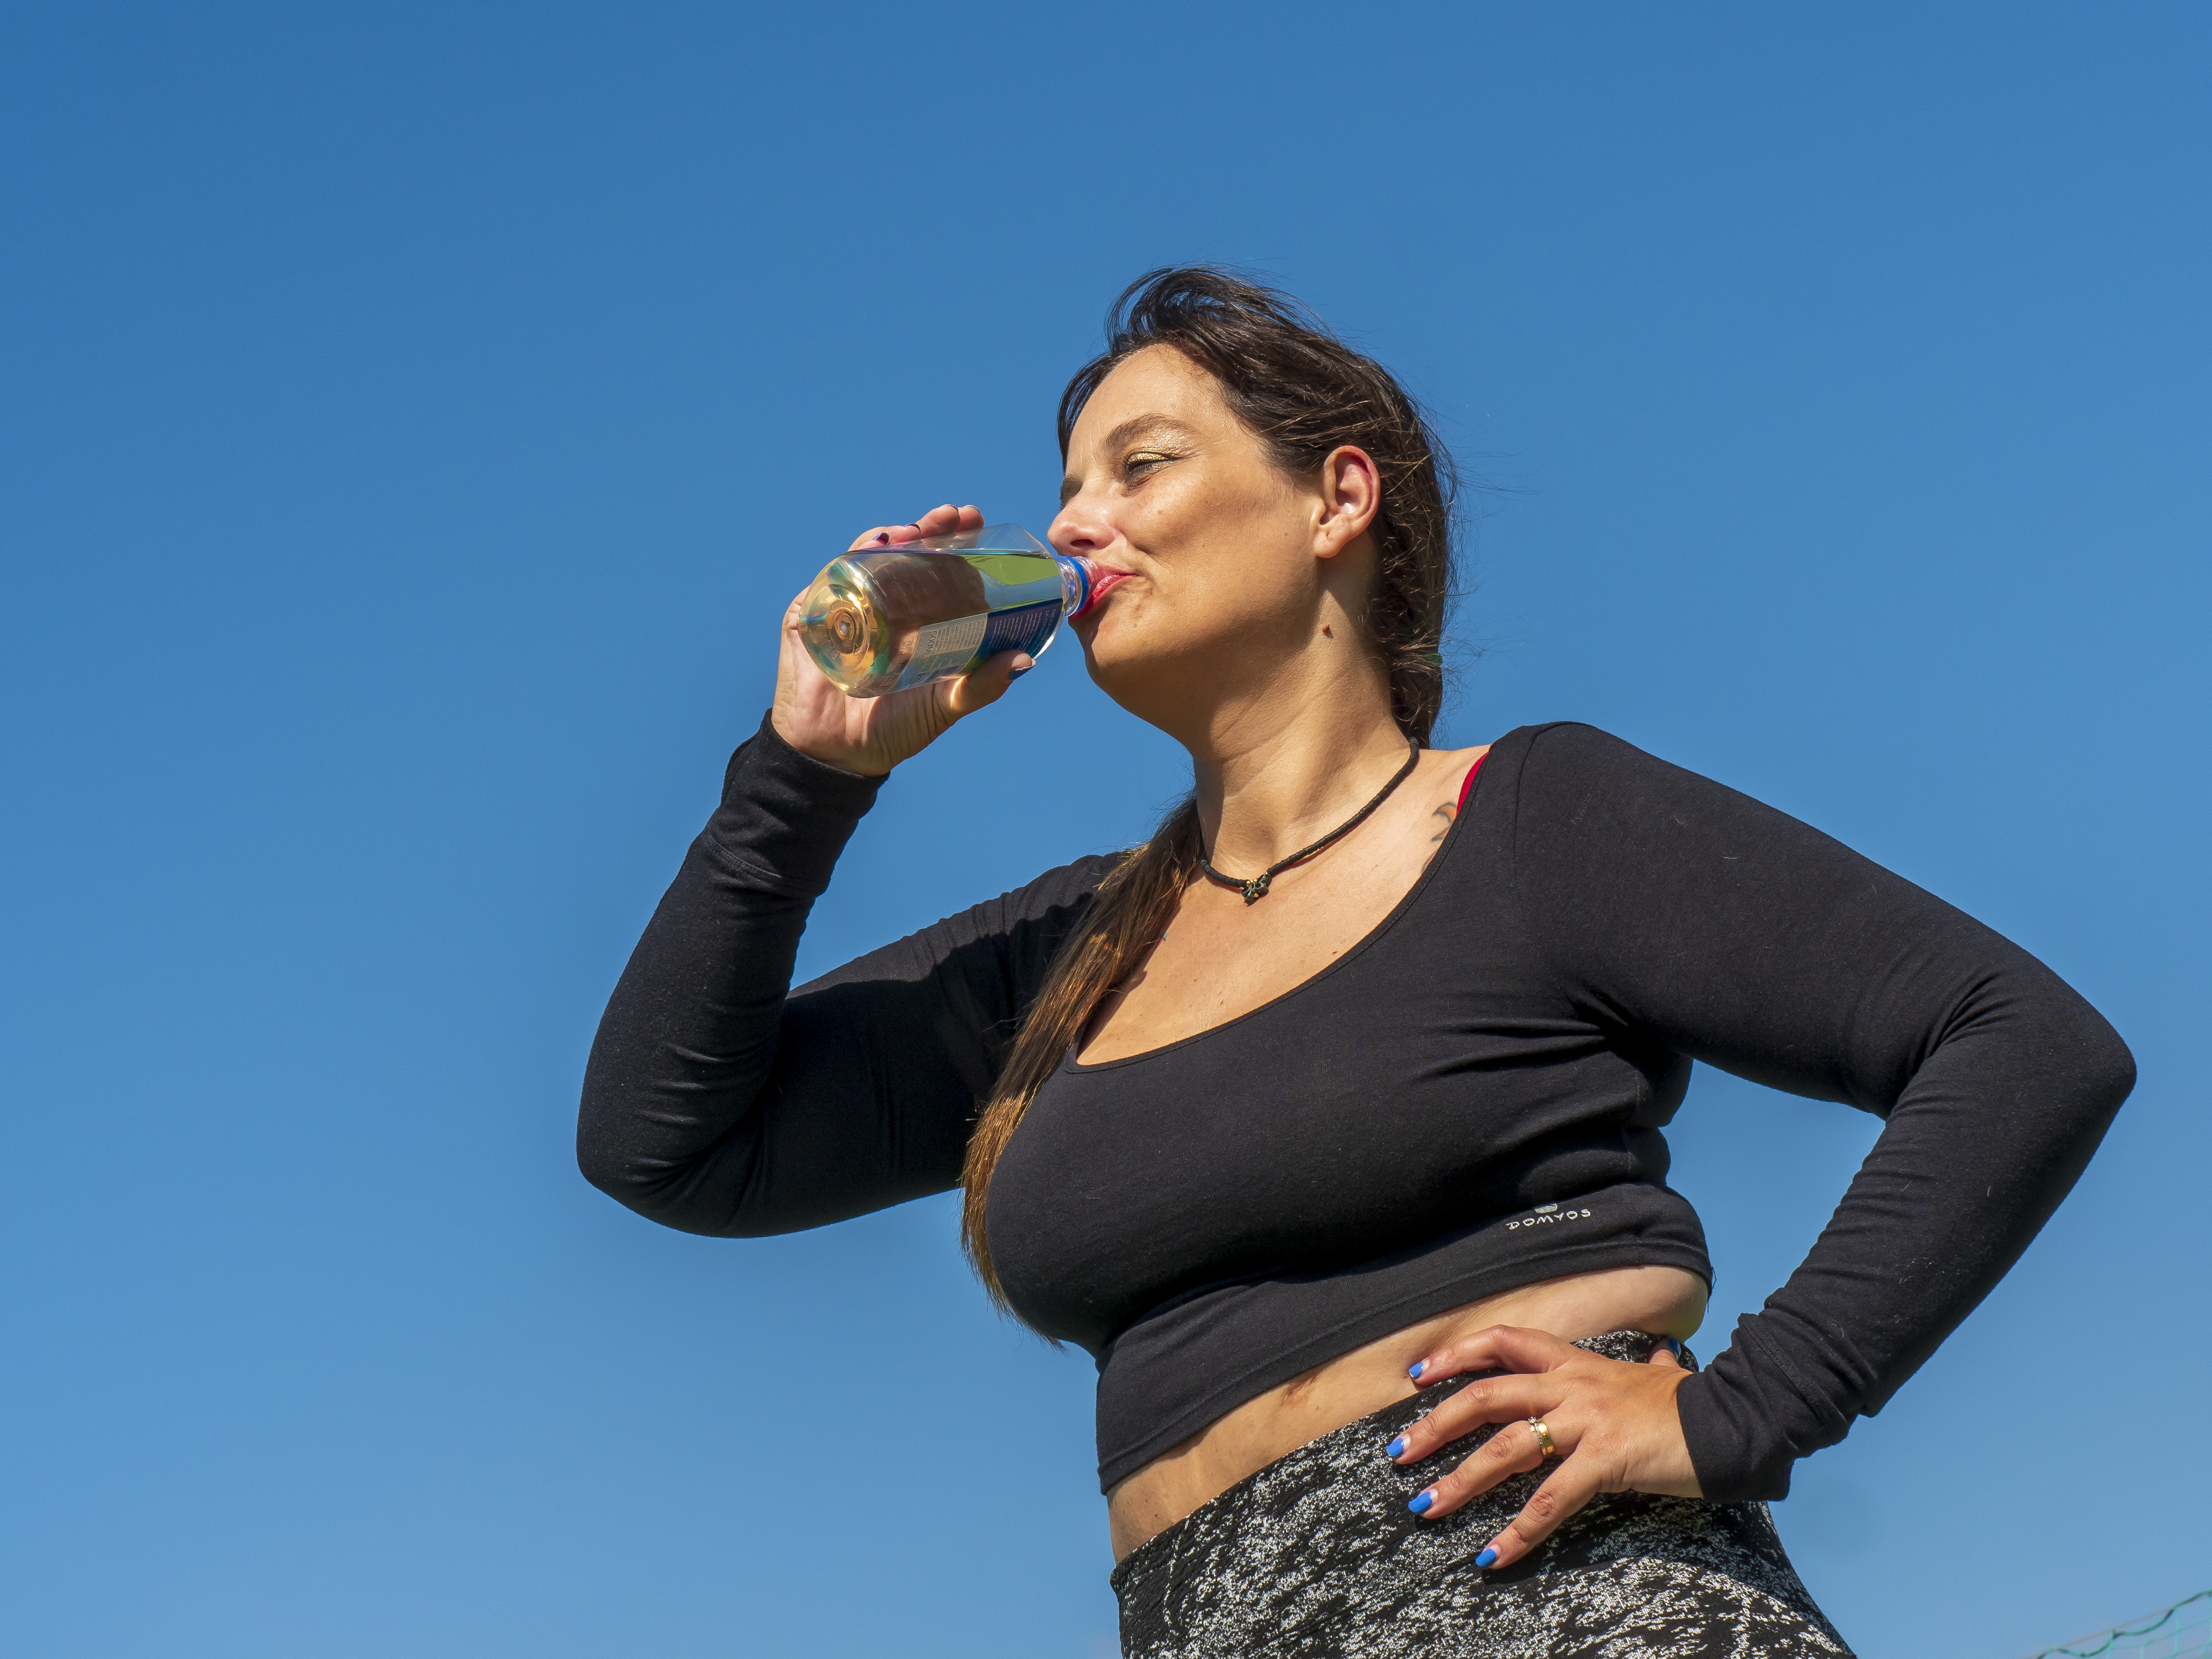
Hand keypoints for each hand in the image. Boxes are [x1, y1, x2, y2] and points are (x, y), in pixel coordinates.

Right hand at [770, 502, 1028, 776]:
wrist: (838, 757)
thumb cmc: (894, 731)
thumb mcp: (944, 706)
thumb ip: (981, 686)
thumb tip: (1023, 660)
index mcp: (918, 623)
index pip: (939, 572)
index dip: (957, 546)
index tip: (978, 524)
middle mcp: (884, 608)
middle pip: (908, 556)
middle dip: (931, 529)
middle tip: (955, 516)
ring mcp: (847, 606)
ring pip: (871, 558)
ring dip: (896, 536)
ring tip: (919, 529)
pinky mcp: (813, 614)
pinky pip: (833, 577)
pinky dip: (854, 559)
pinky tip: (876, 546)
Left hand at [1386, 1326, 1701, 1569]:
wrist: (1735, 1419)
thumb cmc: (1695, 1404)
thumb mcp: (1664, 1376)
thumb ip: (1653, 1364)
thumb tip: (1662, 1352)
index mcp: (1576, 1363)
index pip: (1502, 1343)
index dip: (1456, 1356)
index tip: (1418, 1375)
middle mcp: (1572, 1385)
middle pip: (1485, 1396)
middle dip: (1435, 1424)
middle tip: (1399, 1452)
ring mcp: (1586, 1421)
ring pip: (1505, 1448)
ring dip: (1460, 1481)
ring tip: (1425, 1507)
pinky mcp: (1605, 1459)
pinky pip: (1551, 1500)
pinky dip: (1518, 1531)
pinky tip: (1493, 1554)